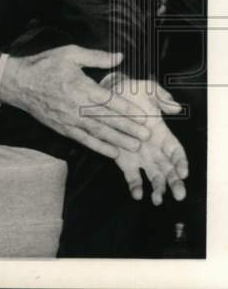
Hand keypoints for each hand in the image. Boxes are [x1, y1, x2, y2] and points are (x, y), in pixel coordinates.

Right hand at [0, 46, 151, 158]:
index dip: (128, 109)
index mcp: (80, 86)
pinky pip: (84, 140)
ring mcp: (69, 119)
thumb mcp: (69, 53)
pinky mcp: (62, 128)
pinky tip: (113, 153)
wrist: (18, 83)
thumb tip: (120, 56)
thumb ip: (96, 56)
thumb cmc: (44, 65)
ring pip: (98, 132)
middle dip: (128, 128)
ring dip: (118, 140)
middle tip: (147, 136)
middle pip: (107, 119)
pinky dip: (99, 147)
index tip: (144, 116)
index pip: (109, 100)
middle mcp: (76, 105)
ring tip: (135, 146)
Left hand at [102, 75, 188, 204]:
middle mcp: (154, 148)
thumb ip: (161, 96)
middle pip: (169, 169)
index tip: (183, 172)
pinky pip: (132, 176)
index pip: (177, 152)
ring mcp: (140, 155)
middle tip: (178, 195)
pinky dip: (135, 186)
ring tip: (158, 200)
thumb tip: (175, 106)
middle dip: (175, 182)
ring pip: (153, 176)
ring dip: (157, 188)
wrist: (106, 95)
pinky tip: (137, 195)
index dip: (181, 162)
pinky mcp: (124, 159)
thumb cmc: (129, 92)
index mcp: (162, 134)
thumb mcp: (146, 89)